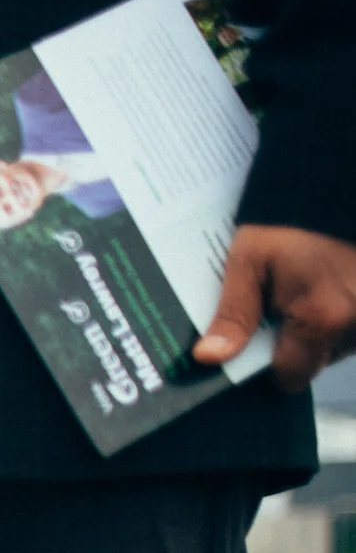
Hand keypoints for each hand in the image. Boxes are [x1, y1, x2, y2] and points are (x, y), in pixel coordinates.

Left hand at [192, 223, 355, 390]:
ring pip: (339, 342)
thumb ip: (233, 314)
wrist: (333, 176)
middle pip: (317, 360)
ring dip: (318, 327)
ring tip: (302, 289)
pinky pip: (355, 322)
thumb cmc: (292, 215)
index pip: (291, 375)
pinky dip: (339, 310)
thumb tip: (210, 357)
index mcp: (324, 317)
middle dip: (293, 343)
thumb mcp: (249, 261)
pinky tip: (322, 285)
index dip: (267, 367)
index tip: (251, 350)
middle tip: (276, 307)